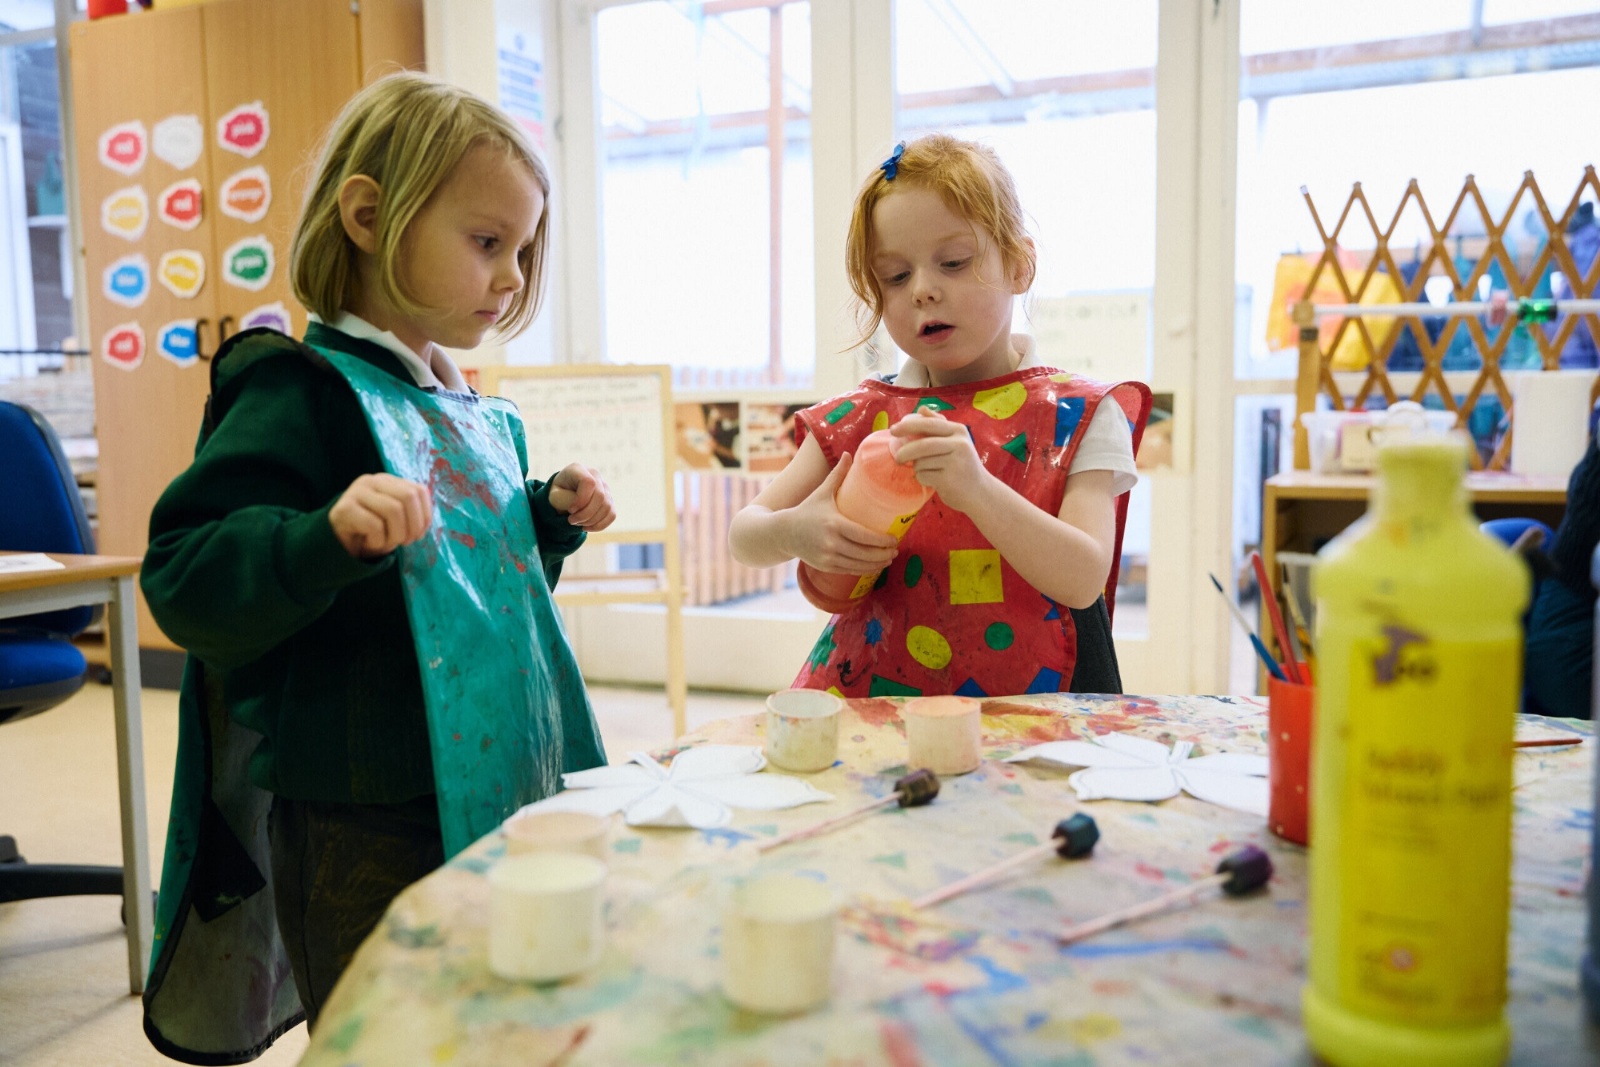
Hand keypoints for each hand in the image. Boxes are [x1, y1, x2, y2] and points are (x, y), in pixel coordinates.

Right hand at [329, 473, 432, 558]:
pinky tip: (371, 542)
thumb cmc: (371, 532)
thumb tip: (426, 521)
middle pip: (408, 497)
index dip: (424, 516)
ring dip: (396, 535)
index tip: (418, 535)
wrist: (338, 543)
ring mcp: (356, 492)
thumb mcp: (395, 520)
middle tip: (405, 542)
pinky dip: (378, 541)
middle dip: (412, 526)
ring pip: (393, 510)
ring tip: (387, 543)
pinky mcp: (344, 508)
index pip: (419, 490)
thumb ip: (411, 513)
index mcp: (388, 481)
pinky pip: (374, 525)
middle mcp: (372, 481)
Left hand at [547, 463, 615, 530]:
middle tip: (571, 521)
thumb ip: (562, 500)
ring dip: (591, 521)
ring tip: (577, 523)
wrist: (564, 492)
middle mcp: (595, 476)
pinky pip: (611, 514)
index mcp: (579, 469)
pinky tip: (586, 527)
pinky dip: (599, 525)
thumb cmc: (557, 493)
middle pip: (600, 496)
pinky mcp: (610, 500)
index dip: (582, 499)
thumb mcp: (553, 495)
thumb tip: (576, 509)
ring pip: (606, 507)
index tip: (571, 510)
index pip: (589, 483)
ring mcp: (605, 488)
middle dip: (586, 514)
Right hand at [784, 452, 900, 573]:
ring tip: (889, 558)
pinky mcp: (825, 567)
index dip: (883, 541)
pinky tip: (874, 566)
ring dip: (877, 564)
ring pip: (859, 565)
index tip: (894, 539)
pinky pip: (850, 571)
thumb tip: (848, 453)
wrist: (784, 532)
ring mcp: (828, 557)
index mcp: (834, 523)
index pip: (865, 536)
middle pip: (865, 553)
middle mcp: (831, 542)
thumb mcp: (822, 492)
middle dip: (884, 554)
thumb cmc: (807, 510)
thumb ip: (837, 474)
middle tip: (895, 549)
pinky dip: (865, 570)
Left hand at [889, 410, 992, 513]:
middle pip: (923, 444)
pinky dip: (922, 478)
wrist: (979, 492)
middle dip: (905, 451)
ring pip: (921, 462)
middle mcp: (959, 444)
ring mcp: (955, 462)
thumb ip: (939, 424)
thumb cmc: (963, 464)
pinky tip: (933, 481)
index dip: (908, 426)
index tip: (893, 430)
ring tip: (927, 471)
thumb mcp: (955, 441)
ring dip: (917, 468)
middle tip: (898, 458)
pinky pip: (923, 475)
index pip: (929, 424)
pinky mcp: (949, 479)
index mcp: (958, 431)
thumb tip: (921, 409)